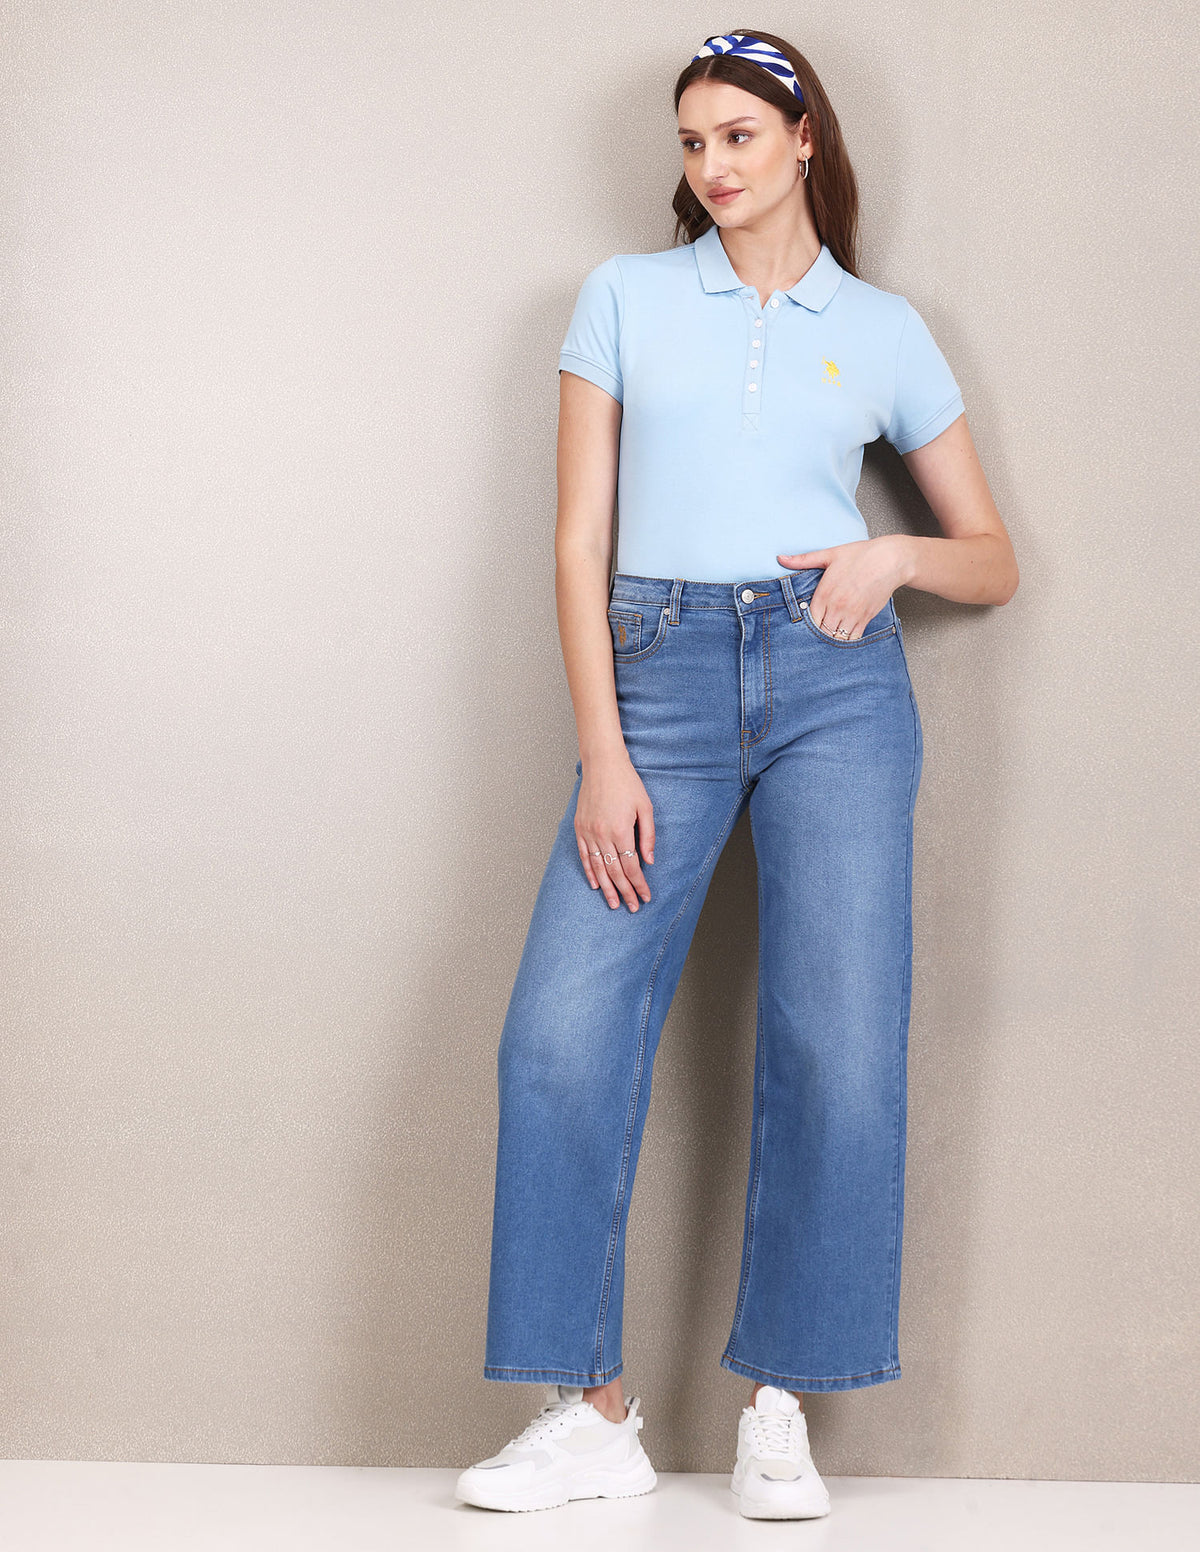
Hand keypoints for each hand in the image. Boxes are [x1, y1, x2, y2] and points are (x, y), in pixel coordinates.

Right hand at [575, 750, 654, 910]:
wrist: (602, 764)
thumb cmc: (626, 783)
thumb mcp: (645, 807)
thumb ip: (648, 836)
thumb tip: (649, 860)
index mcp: (621, 831)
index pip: (632, 866)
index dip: (639, 884)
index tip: (645, 896)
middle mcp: (602, 835)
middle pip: (615, 872)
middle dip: (625, 892)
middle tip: (632, 907)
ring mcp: (588, 832)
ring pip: (598, 868)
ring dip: (607, 888)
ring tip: (613, 903)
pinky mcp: (579, 828)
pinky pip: (584, 855)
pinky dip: (589, 872)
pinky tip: (595, 884)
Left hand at [776, 536, 907, 640]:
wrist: (890, 560)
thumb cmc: (861, 555)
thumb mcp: (830, 554)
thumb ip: (803, 560)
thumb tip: (780, 558)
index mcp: (825, 593)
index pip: (808, 619)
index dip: (804, 625)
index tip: (802, 626)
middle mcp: (837, 606)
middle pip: (821, 631)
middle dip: (816, 635)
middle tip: (812, 638)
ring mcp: (852, 614)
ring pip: (836, 637)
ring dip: (830, 640)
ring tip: (825, 640)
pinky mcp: (865, 618)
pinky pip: (853, 638)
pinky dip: (846, 641)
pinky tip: (841, 640)